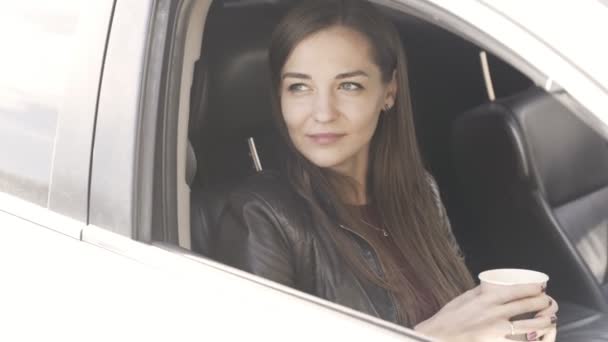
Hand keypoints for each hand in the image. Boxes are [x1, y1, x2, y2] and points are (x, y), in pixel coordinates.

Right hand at [414, 284, 557, 341]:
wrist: (439, 336)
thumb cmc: (449, 317)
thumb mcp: (464, 297)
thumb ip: (481, 291)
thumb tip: (495, 284)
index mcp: (487, 299)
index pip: (519, 291)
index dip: (536, 289)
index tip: (542, 288)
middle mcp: (496, 313)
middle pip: (530, 306)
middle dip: (545, 302)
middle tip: (548, 302)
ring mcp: (498, 331)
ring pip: (532, 326)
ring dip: (545, 321)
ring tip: (549, 318)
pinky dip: (533, 339)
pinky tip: (537, 336)